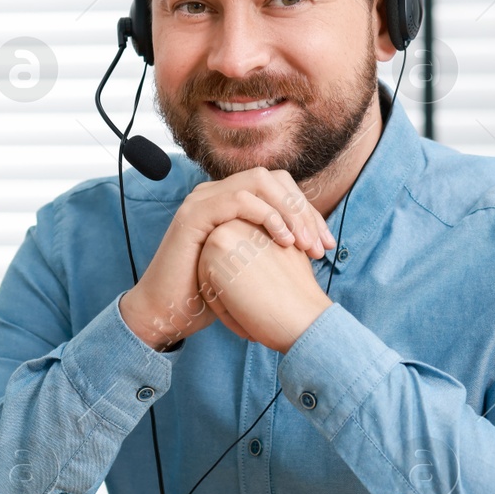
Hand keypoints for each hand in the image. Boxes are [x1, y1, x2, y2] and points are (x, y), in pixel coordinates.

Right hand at [120, 167, 334, 349]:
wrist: (167, 314)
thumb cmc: (208, 297)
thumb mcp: (249, 266)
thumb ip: (270, 245)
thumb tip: (310, 242)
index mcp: (230, 202)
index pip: (279, 188)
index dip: (308, 211)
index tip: (327, 245)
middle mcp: (216, 194)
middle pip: (274, 179)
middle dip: (304, 210)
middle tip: (322, 246)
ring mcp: (202, 200)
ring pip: (260, 182)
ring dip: (291, 211)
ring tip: (306, 245)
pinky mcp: (194, 214)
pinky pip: (238, 200)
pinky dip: (267, 216)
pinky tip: (284, 242)